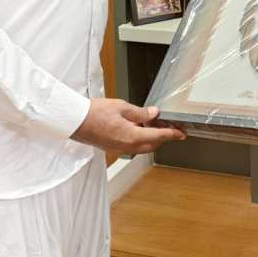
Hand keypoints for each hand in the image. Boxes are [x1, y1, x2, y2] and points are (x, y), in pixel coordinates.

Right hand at [71, 98, 185, 154]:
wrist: (75, 121)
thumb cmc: (95, 113)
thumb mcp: (123, 107)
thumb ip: (141, 112)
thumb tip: (154, 113)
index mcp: (133, 136)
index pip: (159, 136)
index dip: (172, 134)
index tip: (182, 133)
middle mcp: (128, 146)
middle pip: (153, 143)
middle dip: (163, 135)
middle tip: (170, 125)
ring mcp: (120, 148)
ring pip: (143, 145)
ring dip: (152, 136)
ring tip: (154, 122)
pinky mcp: (114, 147)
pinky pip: (133, 145)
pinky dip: (141, 137)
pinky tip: (139, 126)